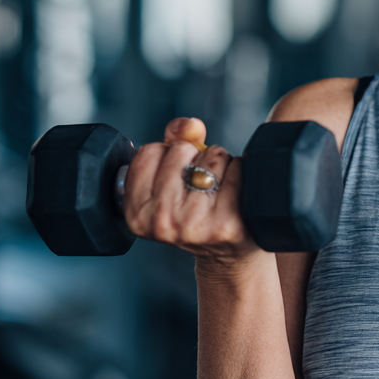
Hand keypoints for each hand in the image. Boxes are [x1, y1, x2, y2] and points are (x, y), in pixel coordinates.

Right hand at [122, 117, 253, 262]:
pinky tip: (238, 193)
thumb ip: (175, 141)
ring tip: (220, 190)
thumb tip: (191, 124)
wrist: (230, 254)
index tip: (176, 177)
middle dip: (196, 158)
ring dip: (221, 164)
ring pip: (212, 156)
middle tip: (202, 186)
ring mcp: (194, 225)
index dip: (168, 155)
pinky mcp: (228, 223)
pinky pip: (238, 168)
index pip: (149, 152)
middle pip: (181, 151)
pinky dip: (241, 170)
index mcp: (137, 214)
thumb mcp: (174, 177)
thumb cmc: (199, 209)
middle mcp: (161, 223)